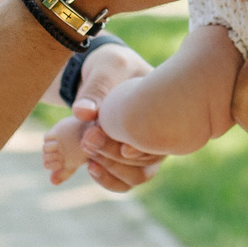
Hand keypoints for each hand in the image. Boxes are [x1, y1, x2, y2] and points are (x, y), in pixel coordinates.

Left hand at [68, 41, 158, 191]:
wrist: (106, 73)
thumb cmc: (114, 65)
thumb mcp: (106, 68)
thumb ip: (96, 89)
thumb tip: (83, 112)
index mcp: (164, 112)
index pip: (159, 139)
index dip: (139, 147)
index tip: (114, 141)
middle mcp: (160, 134)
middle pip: (149, 162)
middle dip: (115, 156)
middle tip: (88, 140)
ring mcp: (146, 150)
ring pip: (138, 176)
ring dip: (111, 171)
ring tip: (88, 157)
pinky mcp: (127, 159)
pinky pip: (125, 181)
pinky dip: (106, 179)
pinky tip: (88, 167)